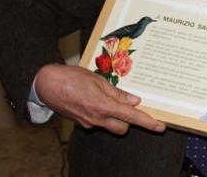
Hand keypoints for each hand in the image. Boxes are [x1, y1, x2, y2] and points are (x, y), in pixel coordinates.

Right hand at [35, 64, 165, 134]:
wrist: (46, 84)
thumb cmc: (72, 78)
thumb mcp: (98, 80)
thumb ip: (117, 93)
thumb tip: (134, 101)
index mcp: (103, 106)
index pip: (131, 117)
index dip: (147, 122)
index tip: (160, 126)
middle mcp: (96, 119)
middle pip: (122, 128)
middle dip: (129, 120)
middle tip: (128, 105)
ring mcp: (88, 123)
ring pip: (110, 126)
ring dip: (115, 117)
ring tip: (109, 99)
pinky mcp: (81, 123)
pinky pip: (98, 122)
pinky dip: (102, 114)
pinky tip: (96, 101)